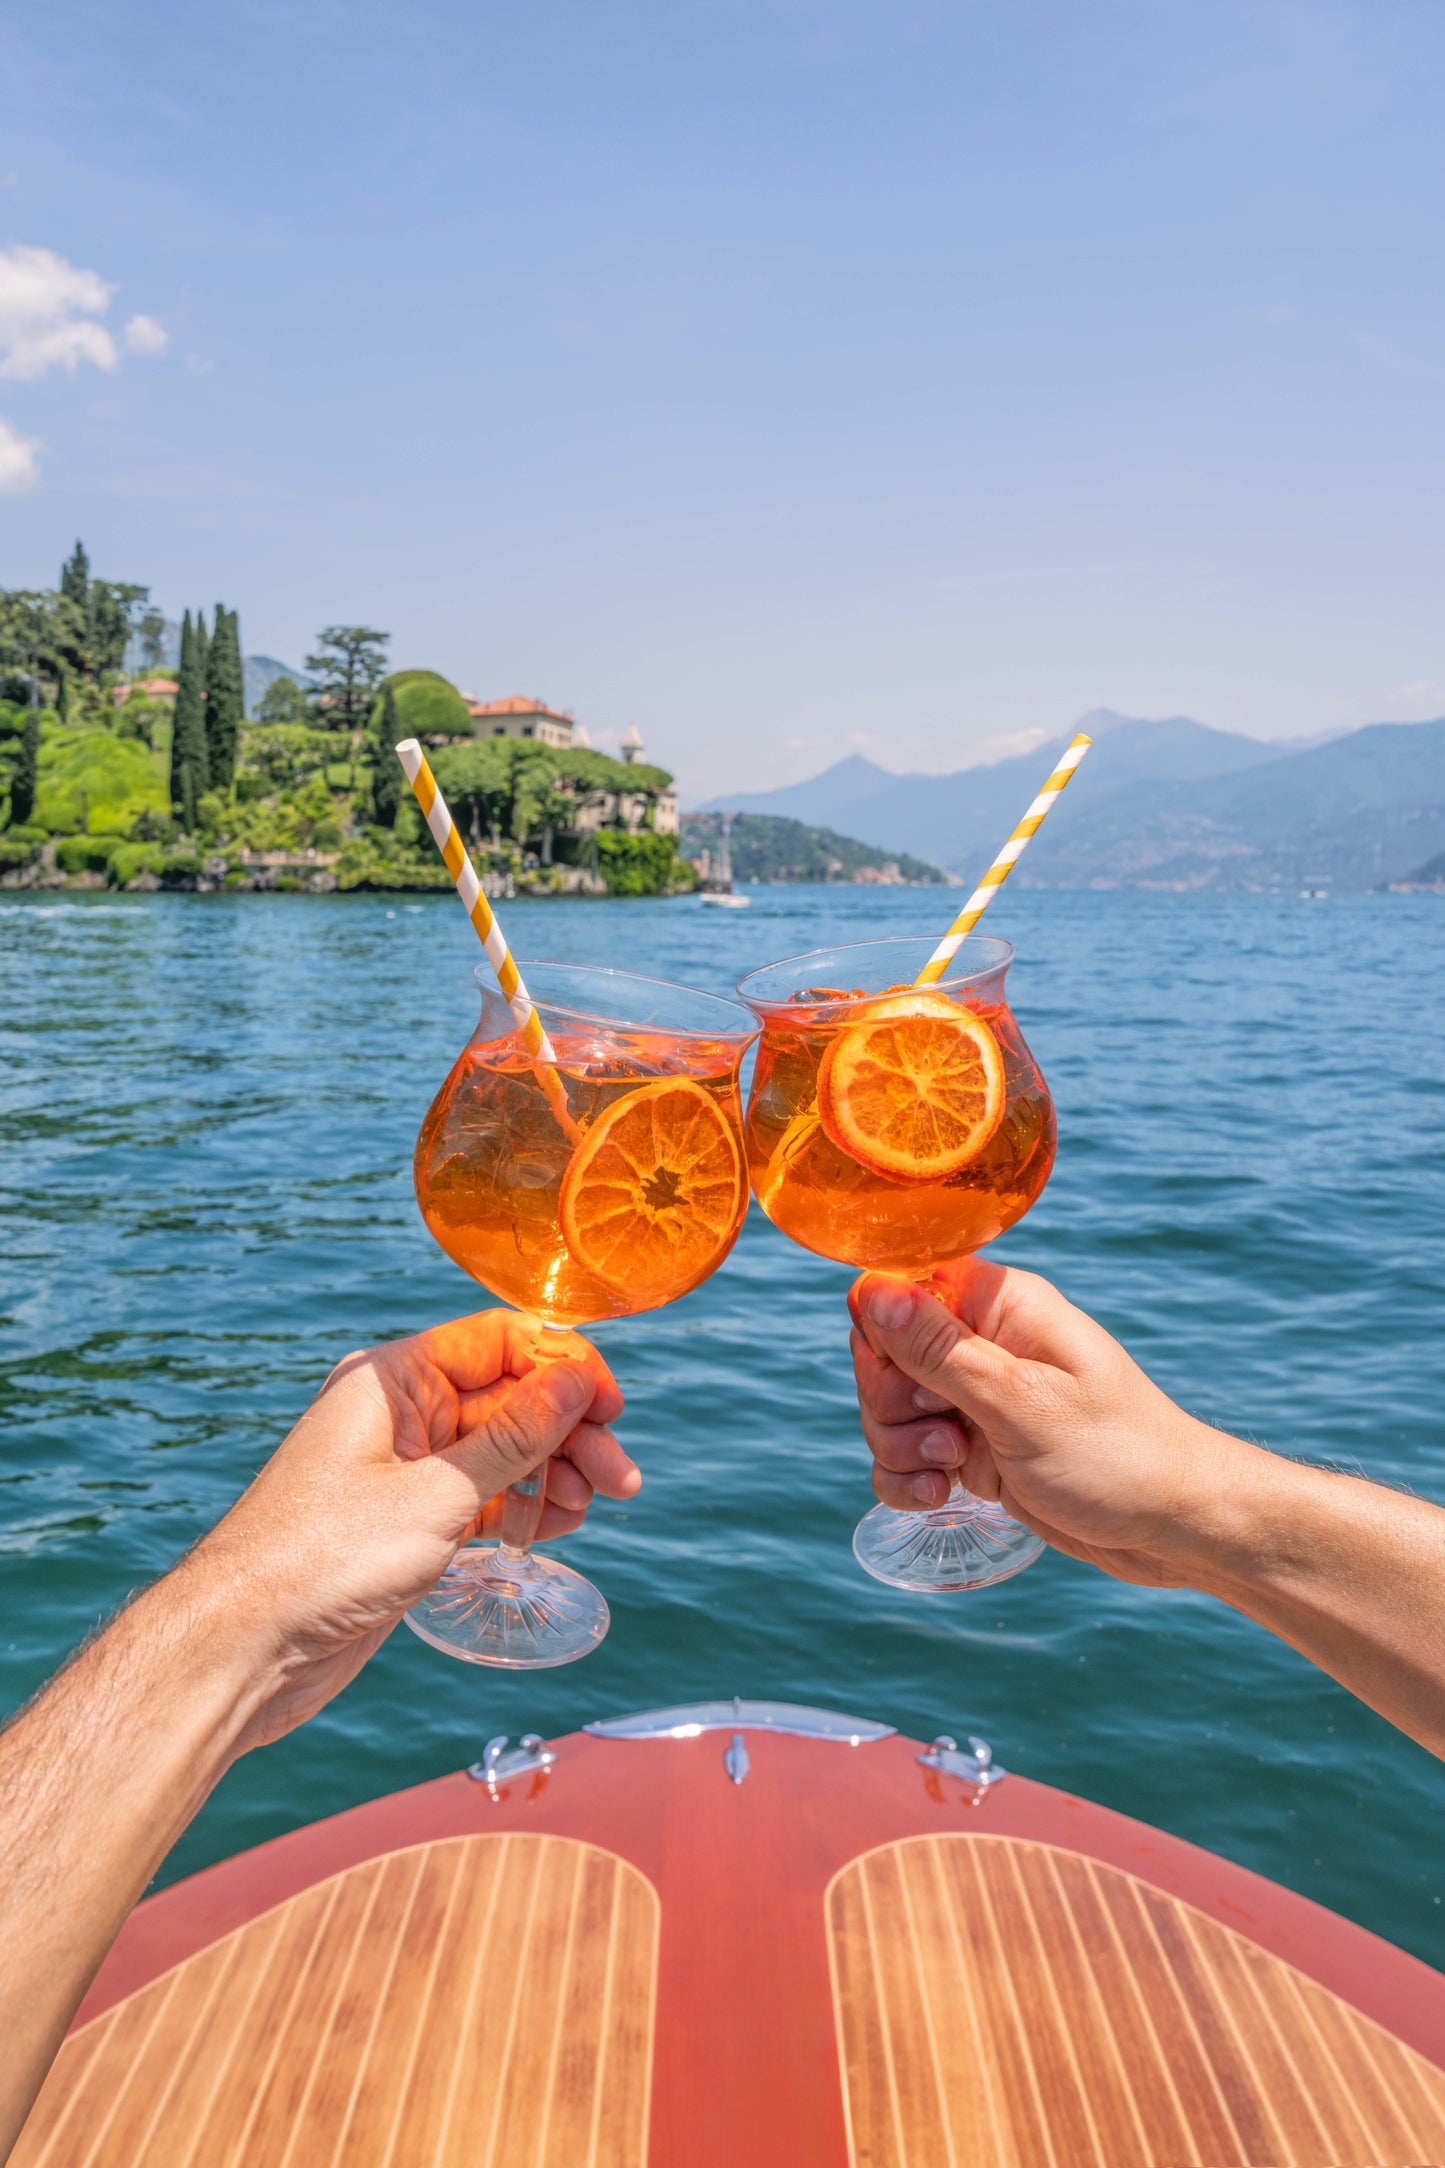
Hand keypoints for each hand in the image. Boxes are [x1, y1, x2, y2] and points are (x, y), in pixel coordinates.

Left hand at [179, 1308, 636, 1749]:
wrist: (243, 1649)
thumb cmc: (321, 1560)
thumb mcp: (437, 1494)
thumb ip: (515, 1436)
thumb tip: (577, 1376)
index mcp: (393, 1378)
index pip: (500, 1340)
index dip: (563, 1366)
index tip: (611, 1409)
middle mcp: (401, 1413)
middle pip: (510, 1398)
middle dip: (570, 1433)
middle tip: (621, 1479)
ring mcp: (404, 1468)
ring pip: (503, 1451)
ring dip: (552, 1475)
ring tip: (588, 1511)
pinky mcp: (407, 1519)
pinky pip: (483, 1494)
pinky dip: (520, 1507)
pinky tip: (548, 1531)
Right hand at [849, 1259, 1248, 1586]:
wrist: (1172, 1528)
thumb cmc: (1116, 1456)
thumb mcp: (1020, 1402)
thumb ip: (939, 1349)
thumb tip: (870, 1289)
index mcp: (1002, 1305)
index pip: (902, 1286)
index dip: (883, 1332)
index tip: (906, 1377)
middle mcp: (985, 1343)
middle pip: (883, 1352)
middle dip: (891, 1402)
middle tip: (944, 1431)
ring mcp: (977, 1397)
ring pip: (888, 1408)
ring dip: (900, 1446)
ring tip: (954, 1467)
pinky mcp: (974, 1447)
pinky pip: (906, 1453)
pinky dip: (909, 1478)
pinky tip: (941, 1496)